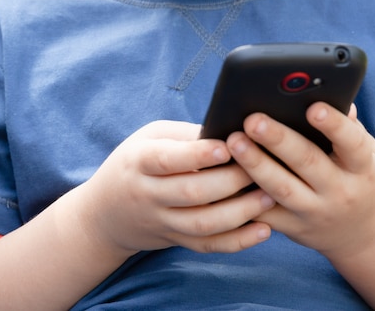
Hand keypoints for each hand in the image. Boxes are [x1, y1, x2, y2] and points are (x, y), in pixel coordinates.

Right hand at [76, 121, 274, 257]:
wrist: (105, 213)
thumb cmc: (136, 161)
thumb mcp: (150, 137)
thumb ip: (185, 135)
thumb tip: (229, 130)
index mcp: (140, 161)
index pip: (167, 159)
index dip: (197, 155)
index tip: (227, 146)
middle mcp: (148, 194)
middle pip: (191, 192)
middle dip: (230, 180)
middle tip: (260, 166)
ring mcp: (162, 222)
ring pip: (202, 223)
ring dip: (240, 212)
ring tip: (269, 195)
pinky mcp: (176, 240)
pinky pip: (208, 245)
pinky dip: (238, 241)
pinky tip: (263, 230)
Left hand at [226, 103, 374, 258]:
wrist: (357, 233)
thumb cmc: (356, 176)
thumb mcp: (365, 152)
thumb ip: (348, 125)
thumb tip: (333, 92)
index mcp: (362, 167)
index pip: (352, 143)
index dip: (333, 125)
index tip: (313, 107)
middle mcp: (340, 191)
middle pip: (307, 162)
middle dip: (278, 140)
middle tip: (253, 120)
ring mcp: (314, 212)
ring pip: (281, 188)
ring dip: (255, 164)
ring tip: (233, 141)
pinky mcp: (291, 227)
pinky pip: (264, 211)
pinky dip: (243, 194)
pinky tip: (225, 173)